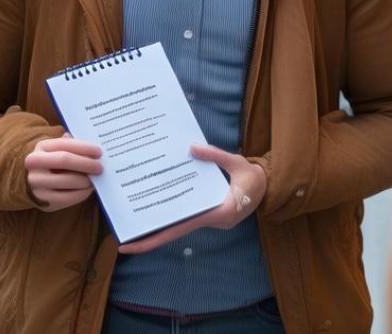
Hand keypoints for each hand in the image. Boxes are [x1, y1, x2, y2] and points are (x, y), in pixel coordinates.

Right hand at [25, 134, 102, 211]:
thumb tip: (94, 150)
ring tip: (94, 179)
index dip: (84, 147)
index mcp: (41, 146)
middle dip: (86, 163)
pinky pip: (68, 198)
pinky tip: (88, 189)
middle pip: (64, 160)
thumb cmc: (56, 162)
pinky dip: (82, 193)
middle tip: (100, 167)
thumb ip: (75, 147)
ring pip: (68, 180)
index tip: (99, 152)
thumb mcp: (61, 150)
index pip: (65, 144)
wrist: (38, 182)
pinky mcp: (43, 200)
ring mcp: (36, 183)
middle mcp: (34, 164)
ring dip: (86, 180)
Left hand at [118, 144, 266, 253]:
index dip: (155, 237)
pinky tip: (155, 210)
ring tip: (131, 225)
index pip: (181, 227)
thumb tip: (191, 147)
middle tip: (122, 243)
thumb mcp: (237, 163)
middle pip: (174, 233)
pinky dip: (171, 215)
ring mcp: (209, 219)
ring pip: (178, 226)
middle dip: (148, 240)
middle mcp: (210, 221)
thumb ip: (214, 156)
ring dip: (157, 227)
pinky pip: (186, 217)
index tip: (132, 244)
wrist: (270, 187)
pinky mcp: (208, 213)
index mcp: (218, 213)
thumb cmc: (254, 177)